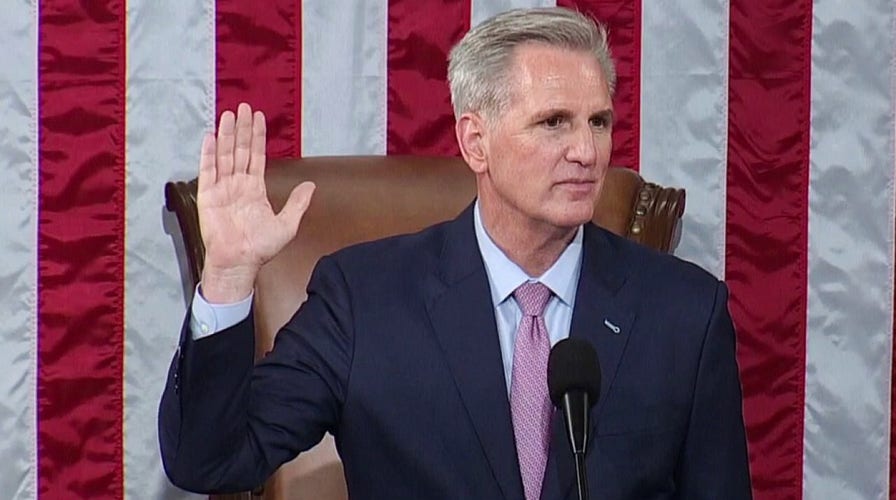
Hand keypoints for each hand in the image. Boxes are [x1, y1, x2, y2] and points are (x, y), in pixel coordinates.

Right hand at [197, 103, 314, 302]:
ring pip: (224, 155)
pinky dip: (208, 154)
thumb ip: (297, 203)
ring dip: (225, 135)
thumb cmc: (260, 248)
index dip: (257, 136)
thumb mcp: (287, 224)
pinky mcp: (207, 196)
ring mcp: (222, 188)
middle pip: (239, 150)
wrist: (239, 262)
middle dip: (241, 128)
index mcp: (255, 188)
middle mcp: (238, 184)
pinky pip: (207, 171)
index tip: (258, 117)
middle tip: (243, 107)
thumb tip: (311, 186)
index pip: (256, 156)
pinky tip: (210, 137)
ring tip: (228, 115)